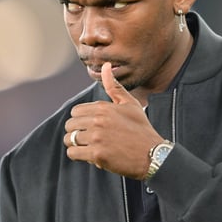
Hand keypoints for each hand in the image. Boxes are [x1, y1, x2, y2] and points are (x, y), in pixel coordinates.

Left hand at [63, 62, 163, 178]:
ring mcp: (97, 138)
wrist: (152, 154)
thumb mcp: (130, 104)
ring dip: (76, 144)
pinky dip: (78, 155)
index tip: (90, 126)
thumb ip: (114, 86)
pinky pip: (73, 153)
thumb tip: (105, 66)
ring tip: (89, 147)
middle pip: (70, 125)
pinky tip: (90, 155)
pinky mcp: (97, 155)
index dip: (81, 120)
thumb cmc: (141, 129)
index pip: (76, 111)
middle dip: (76, 132)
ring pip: (69, 139)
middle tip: (88, 138)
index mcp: (104, 108)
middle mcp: (98, 121)